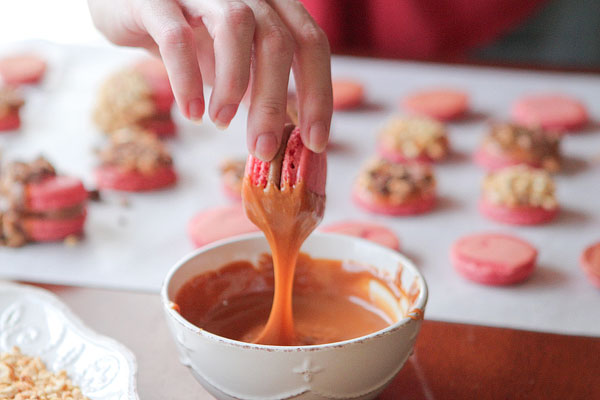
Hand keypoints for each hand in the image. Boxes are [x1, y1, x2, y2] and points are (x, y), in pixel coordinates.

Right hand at [88, 0, 332, 159]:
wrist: (125, 3)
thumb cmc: (189, 32)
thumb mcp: (233, 60)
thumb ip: (260, 85)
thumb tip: (290, 130)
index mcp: (270, 2)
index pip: (310, 42)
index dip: (319, 93)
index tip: (315, 142)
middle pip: (277, 40)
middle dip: (274, 102)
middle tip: (263, 148)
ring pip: (234, 26)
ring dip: (233, 85)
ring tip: (221, 122)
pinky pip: (176, 37)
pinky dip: (187, 79)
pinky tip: (191, 112)